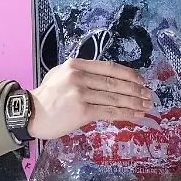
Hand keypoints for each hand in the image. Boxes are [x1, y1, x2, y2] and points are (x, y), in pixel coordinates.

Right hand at [27, 58, 152, 139]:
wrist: (31, 114)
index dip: (128, 74)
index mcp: (76, 65)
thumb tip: (107, 78)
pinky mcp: (82, 111)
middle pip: (115, 82)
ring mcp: (81, 94)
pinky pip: (109, 112)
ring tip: (146, 106)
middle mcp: (80, 76)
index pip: (109, 67)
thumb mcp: (61, 74)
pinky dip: (125, 114)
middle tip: (148, 95)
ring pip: (115, 98)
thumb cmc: (47, 96)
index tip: (140, 80)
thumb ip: (82, 72)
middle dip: (135, 89)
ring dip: (134, 103)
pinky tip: (135, 115)